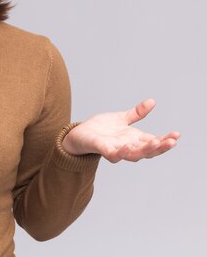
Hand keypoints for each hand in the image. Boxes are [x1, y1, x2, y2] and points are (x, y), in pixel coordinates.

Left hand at [62, 98, 179, 162]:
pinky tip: (127, 146)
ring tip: (156, 142)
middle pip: (148, 151)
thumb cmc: (101, 129)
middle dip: (161, 147)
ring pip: (134, 155)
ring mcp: (116, 150)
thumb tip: (152, 101)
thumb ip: (136, 113)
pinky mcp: (102, 150)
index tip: (177, 134)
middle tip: (172, 141)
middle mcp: (128, 147)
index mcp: (134, 139)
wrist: (79, 134)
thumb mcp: (121, 118)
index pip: (154, 142)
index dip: (166, 139)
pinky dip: (121, 152)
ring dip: (145, 150)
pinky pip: (113, 155)